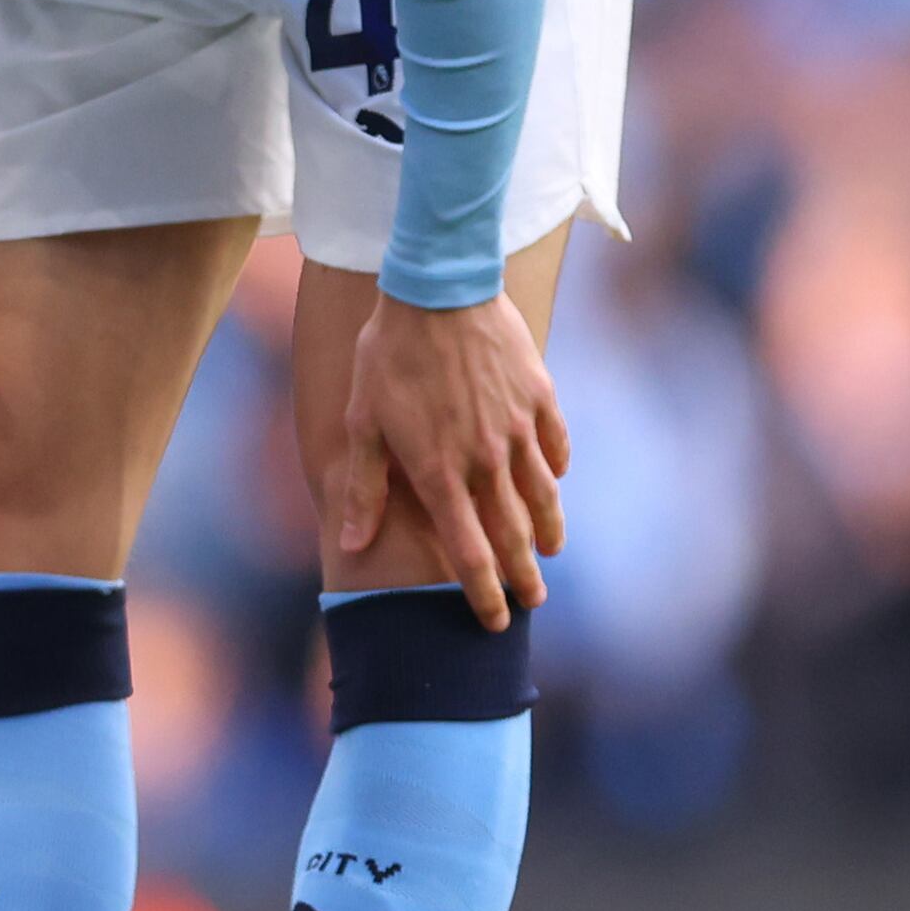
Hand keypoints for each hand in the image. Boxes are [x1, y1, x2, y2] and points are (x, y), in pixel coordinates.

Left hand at [331, 289, 568, 624]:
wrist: (439, 289)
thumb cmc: (389, 355)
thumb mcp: (362, 421)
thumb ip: (364, 488)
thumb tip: (353, 545)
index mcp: (440, 473)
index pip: (469, 553)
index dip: (483, 594)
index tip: (494, 621)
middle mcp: (486, 461)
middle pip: (514, 536)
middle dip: (524, 577)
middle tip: (533, 602)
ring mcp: (519, 430)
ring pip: (545, 497)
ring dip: (550, 531)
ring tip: (551, 553)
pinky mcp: (540, 398)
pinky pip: (556, 447)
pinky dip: (556, 471)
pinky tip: (555, 483)